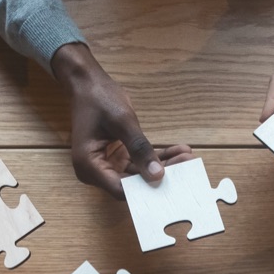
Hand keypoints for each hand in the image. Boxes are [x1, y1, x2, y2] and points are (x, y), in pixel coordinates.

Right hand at [52, 43, 192, 197]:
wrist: (87, 83)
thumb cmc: (99, 98)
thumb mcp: (123, 122)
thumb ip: (139, 148)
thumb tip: (157, 174)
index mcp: (89, 166)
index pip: (121, 190)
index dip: (146, 189)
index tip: (173, 181)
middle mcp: (95, 171)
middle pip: (132, 184)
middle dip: (159, 175)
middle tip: (186, 163)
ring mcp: (106, 165)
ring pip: (138, 174)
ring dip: (162, 165)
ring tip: (186, 155)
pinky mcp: (116, 158)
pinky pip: (138, 163)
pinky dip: (156, 157)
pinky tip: (177, 150)